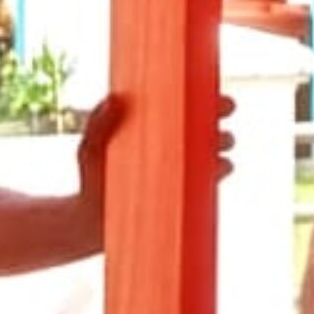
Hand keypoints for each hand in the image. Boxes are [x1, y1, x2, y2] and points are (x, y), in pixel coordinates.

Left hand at [72, 93, 240, 231]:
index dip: (202, 96)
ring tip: (221, 141)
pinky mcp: (182, 194)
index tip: (212, 91)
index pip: (182, 107)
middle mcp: (170, 147)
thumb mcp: (91, 148)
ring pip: (209, 151)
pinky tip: (223, 166)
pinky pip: (207, 180)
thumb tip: (112, 99)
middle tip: (220, 113)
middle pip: (201, 125)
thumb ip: (98, 125)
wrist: (91, 222)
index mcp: (153, 128)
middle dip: (215, 117)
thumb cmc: (91, 179)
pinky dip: (217, 172)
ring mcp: (178, 171)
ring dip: (220, 143)